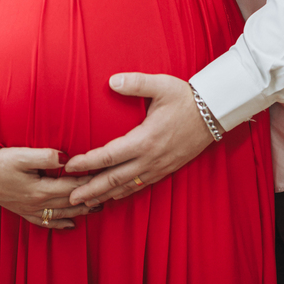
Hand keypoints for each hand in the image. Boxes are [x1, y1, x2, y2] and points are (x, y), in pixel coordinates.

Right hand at [0, 146, 95, 229]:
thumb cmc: (0, 162)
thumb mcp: (23, 155)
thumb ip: (46, 156)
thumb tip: (66, 158)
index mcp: (40, 189)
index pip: (72, 187)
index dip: (88, 182)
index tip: (102, 176)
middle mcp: (38, 203)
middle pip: (69, 202)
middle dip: (89, 198)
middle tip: (107, 195)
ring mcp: (31, 210)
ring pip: (61, 214)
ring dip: (80, 212)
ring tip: (95, 208)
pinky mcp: (24, 212)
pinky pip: (46, 222)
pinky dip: (60, 224)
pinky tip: (70, 224)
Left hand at [64, 73, 212, 206]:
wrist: (214, 113)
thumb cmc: (185, 97)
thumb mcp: (161, 85)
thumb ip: (135, 83)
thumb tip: (111, 81)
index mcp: (145, 140)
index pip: (109, 156)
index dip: (87, 163)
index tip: (69, 167)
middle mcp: (150, 158)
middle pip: (114, 179)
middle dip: (90, 189)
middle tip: (69, 197)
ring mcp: (159, 167)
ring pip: (127, 186)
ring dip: (104, 195)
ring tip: (85, 202)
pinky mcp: (166, 169)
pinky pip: (140, 185)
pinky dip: (124, 193)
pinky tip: (113, 196)